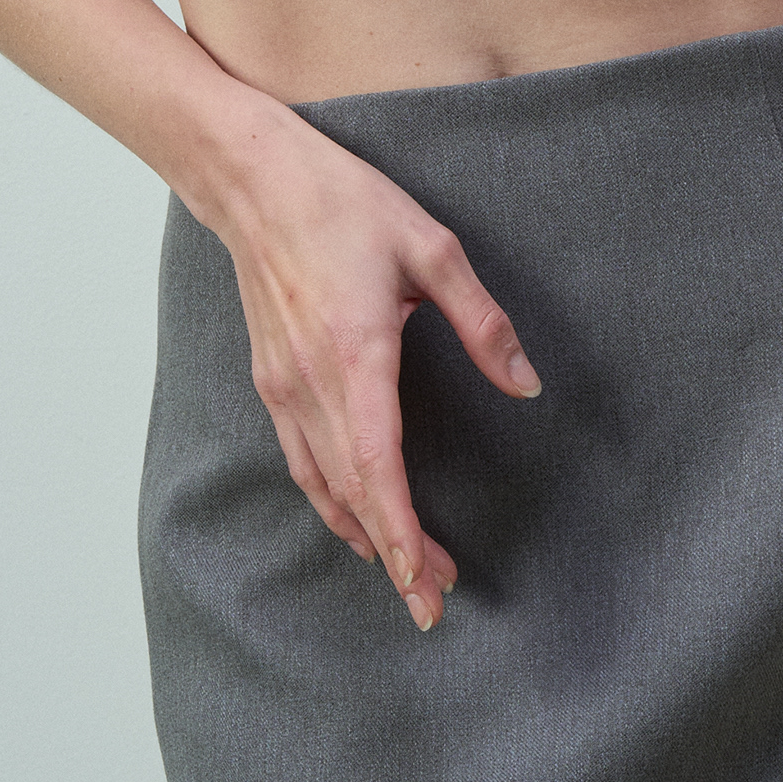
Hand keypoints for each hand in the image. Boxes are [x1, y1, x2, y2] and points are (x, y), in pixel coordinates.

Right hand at [212, 106, 541, 629]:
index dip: (402, 532)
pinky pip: (300, 458)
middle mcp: (312, 381)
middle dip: (395, 554)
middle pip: (353, 491)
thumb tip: (526, 383)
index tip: (424, 582)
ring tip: (406, 574)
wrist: (256, 178)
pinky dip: (328, 499)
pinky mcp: (271, 377)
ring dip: (364, 535)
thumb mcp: (431, 246)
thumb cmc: (345, 202)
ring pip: (322, 484)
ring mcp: (284, 384)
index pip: (378, 466)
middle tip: (436, 603)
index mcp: (356, 350)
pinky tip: (353, 517)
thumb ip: (481, 320)